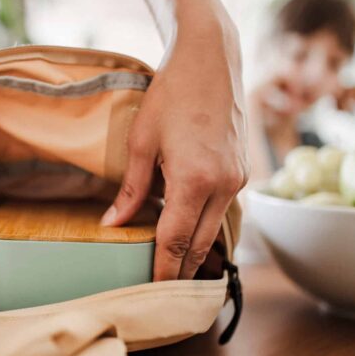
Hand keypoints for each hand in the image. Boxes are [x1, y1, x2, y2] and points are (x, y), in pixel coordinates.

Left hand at [101, 5, 247, 280]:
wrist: (211, 60)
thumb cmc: (173, 94)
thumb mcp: (141, 141)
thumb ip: (130, 188)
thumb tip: (113, 223)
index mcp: (195, 180)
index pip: (175, 241)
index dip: (162, 272)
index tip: (152, 294)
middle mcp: (223, 186)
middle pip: (198, 245)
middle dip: (180, 272)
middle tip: (162, 296)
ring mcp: (237, 180)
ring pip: (213, 231)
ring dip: (194, 254)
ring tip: (174, 275)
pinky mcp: (241, 172)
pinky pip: (222, 212)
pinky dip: (205, 229)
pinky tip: (189, 238)